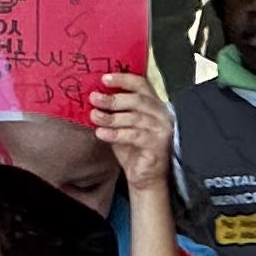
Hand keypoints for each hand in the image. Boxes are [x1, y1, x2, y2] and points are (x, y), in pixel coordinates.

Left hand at [85, 70, 174, 201]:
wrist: (144, 176)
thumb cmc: (132, 149)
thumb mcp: (120, 126)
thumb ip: (112, 112)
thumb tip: (93, 98)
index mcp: (153, 105)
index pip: (141, 85)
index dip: (123, 79)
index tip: (104, 79)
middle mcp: (161, 114)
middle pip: (137, 100)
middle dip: (113, 99)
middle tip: (93, 98)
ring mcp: (162, 129)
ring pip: (135, 118)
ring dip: (111, 117)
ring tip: (94, 116)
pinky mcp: (158, 144)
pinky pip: (135, 135)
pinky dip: (116, 134)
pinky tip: (101, 133)